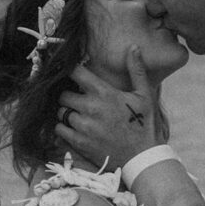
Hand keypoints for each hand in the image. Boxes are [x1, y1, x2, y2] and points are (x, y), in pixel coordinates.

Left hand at [55, 48, 163, 167]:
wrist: (143, 158)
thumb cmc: (145, 125)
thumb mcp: (145, 95)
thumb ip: (136, 70)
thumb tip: (133, 47)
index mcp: (104, 93)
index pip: (75, 73)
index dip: (72, 71)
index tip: (75, 74)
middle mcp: (90, 108)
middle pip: (63, 93)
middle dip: (68, 93)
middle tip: (77, 97)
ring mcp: (83, 126)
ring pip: (60, 112)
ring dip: (66, 110)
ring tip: (77, 113)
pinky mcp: (79, 143)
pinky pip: (59, 130)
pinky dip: (63, 127)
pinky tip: (73, 127)